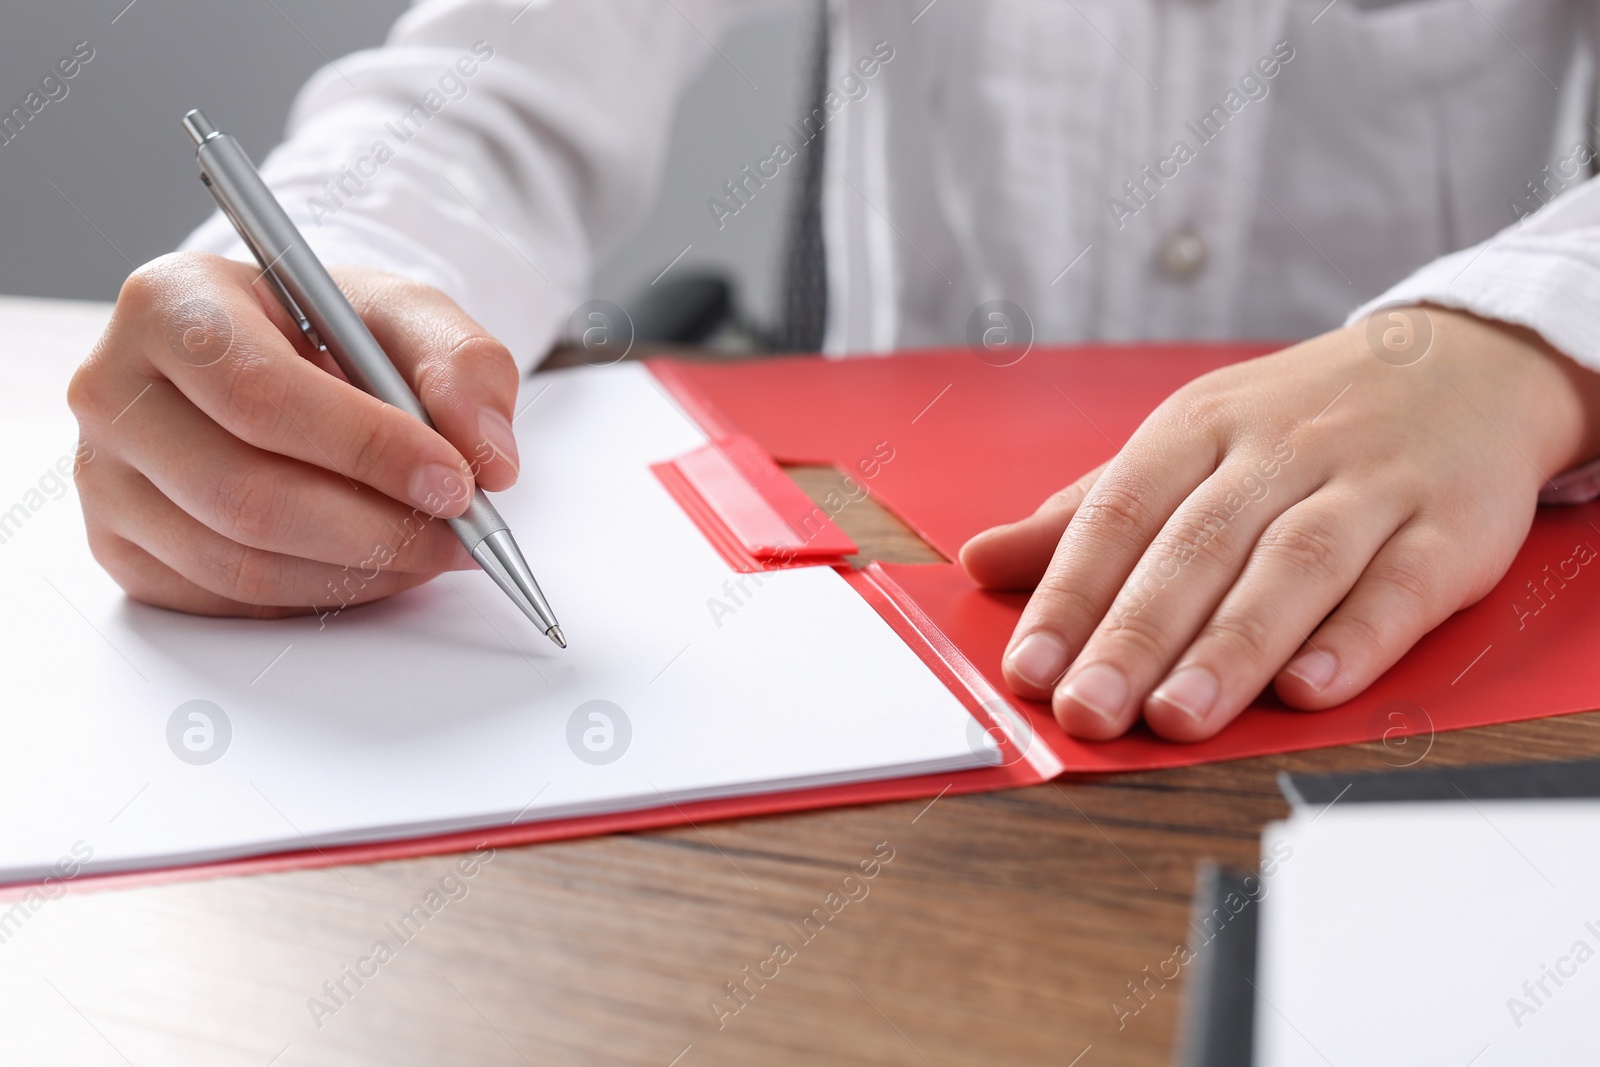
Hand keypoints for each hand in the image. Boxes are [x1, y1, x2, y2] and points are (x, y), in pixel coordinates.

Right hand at [68, 252, 522, 618]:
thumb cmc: (330, 330)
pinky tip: (371, 563)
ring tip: (431, 548)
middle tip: (459, 533)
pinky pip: (228, 600)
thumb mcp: (407, 314)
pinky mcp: (123, 548)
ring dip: (358, 571)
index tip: (454, 481)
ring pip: (239, 562)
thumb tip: (489, 456)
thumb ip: (463, 366)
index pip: (262, 396)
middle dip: (376, 528)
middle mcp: (114, 390)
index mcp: (170, 305)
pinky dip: (319, 595)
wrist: (281, 358)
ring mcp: (106, 478)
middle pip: (247, 495)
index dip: (367, 450)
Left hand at [960, 307, 1599, 741]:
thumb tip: (981, 561)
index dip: (1068, 594)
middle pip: (1198, 548)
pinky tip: (1306, 691)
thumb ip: (1087, 513)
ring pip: (1293, 567)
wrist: (1465, 361)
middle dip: (1135, 636)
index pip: (1120, 512)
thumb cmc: (1300, 421)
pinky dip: (1354, 641)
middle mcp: (1280, 451)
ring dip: (1231, 648)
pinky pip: (1400, 586)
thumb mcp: (1186, 441)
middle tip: (1087, 710)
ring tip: (1176, 719)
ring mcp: (1370, 486)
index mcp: (1199, 427)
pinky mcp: (1451, 529)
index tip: (1027, 669)